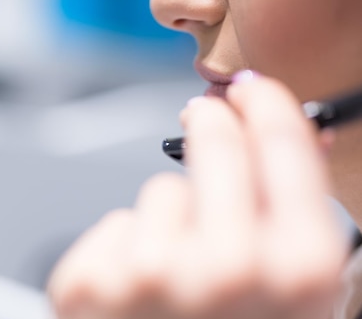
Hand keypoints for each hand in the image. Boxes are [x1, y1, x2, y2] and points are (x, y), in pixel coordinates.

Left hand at [47, 74, 347, 318]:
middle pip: (213, 141)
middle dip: (213, 126)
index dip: (265, 105)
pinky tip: (139, 298)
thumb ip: (299, 219)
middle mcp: (222, 270)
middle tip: (206, 119)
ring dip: (171, 221)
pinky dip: (128, 251)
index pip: (279, 142)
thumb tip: (297, 138)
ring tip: (179, 282)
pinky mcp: (86, 285)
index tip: (250, 90)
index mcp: (297, 273)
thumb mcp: (301, 301)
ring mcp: (146, 277)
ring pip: (161, 191)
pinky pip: (117, 224)